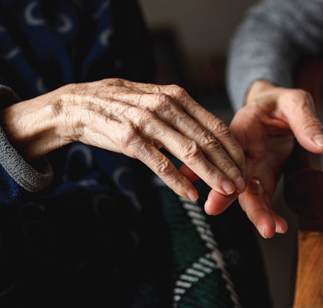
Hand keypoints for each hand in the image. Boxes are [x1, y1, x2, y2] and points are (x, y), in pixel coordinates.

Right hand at [0, 79, 245, 200]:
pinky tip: (190, 195)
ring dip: (211, 175)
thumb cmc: (120, 107)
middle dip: (229, 165)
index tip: (246, 166)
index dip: (234, 148)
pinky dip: (177, 182)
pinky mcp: (128, 140)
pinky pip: (159, 164)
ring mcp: (146, 122)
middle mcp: (164, 106)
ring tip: (225, 191)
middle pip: (207, 140)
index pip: (215, 125)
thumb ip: (180, 115)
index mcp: (175, 96)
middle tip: (243, 185)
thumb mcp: (153, 101)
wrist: (76, 106)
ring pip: (189, 153)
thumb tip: (208, 137)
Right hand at [204, 80, 322, 237]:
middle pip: (234, 175)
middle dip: (232, 197)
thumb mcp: (296, 102)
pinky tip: (279, 227)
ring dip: (256, 213)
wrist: (278, 107)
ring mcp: (251, 167)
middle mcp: (241, 151)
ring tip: (269, 230)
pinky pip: (263, 198)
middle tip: (227, 213)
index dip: (223, 170)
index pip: (230, 149)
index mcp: (243, 127)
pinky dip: (269, 213)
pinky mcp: (263, 177)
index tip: (224, 190)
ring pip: (247, 193)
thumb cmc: (282, 101)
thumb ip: (307, 122)